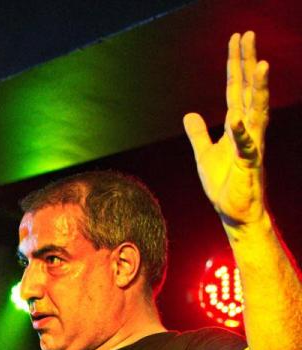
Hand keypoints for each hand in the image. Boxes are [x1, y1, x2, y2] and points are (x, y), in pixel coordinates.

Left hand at [183, 31, 268, 226]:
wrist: (234, 213)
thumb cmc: (223, 185)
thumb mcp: (204, 155)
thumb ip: (198, 134)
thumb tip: (189, 114)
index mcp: (237, 126)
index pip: (237, 89)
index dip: (236, 65)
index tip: (237, 40)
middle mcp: (248, 130)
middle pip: (249, 91)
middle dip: (248, 63)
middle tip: (248, 35)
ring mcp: (251, 146)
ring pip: (257, 112)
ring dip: (259, 89)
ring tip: (260, 65)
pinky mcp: (249, 165)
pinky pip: (246, 146)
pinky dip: (242, 133)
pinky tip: (237, 118)